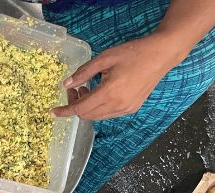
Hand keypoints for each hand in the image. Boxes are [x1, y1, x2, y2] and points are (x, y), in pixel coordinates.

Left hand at [52, 33, 185, 120]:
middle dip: (75, 105)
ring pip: (97, 116)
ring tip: (88, 88)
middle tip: (75, 88)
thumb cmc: (133, 53)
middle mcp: (117, 105)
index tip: (54, 111)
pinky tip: (101, 92)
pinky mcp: (132, 109)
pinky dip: (99, 107)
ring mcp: (126, 109)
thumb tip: (67, 84)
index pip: (80, 108)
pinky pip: (108, 114)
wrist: (161, 55)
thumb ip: (84, 72)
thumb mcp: (104, 58)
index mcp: (109, 92)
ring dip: (87, 107)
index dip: (65, 111)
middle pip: (87, 115)